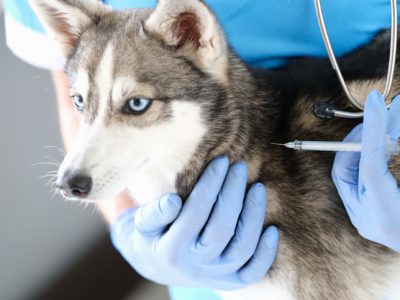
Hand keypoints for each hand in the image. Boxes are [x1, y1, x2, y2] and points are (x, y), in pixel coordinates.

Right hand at [110, 156, 278, 289]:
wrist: (156, 263)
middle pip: (221, 229)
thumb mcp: (140, 224)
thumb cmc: (149, 236)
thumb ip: (153, 213)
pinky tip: (272, 229)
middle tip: (239, 167)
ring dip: (253, 216)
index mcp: (170, 251)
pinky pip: (253, 272)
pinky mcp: (229, 282)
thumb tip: (173, 201)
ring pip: (242, 249)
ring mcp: (214, 277)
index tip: (221, 161)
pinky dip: (266, 253)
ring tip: (257, 188)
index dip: (210, 185)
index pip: (195, 213)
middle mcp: (194, 268)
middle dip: (233, 194)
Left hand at [332, 90, 399, 251]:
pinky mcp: (366, 215)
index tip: (378, 103)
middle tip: (384, 111)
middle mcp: (369, 221)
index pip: (370, 166)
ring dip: (364, 144)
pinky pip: (355, 180)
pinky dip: (366, 158)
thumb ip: (397, 151)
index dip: (374, 131)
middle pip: (350, 168)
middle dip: (365, 135)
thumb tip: (393, 119)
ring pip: (348, 172)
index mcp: (387, 217)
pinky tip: (382, 143)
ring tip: (386, 123)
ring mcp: (364, 220)